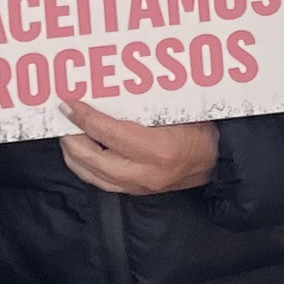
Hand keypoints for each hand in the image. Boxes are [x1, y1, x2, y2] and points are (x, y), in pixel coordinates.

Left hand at [61, 97, 219, 195]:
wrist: (220, 160)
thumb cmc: (202, 129)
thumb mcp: (177, 110)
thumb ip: (144, 106)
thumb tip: (108, 90)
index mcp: (158, 150)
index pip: (110, 133)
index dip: (85, 117)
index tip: (69, 103)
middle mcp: (147, 173)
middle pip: (94, 159)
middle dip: (72, 138)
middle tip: (64, 119)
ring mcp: (141, 187)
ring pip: (93, 175)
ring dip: (75, 155)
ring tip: (68, 135)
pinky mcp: (138, 192)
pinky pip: (103, 182)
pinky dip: (87, 167)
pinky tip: (82, 153)